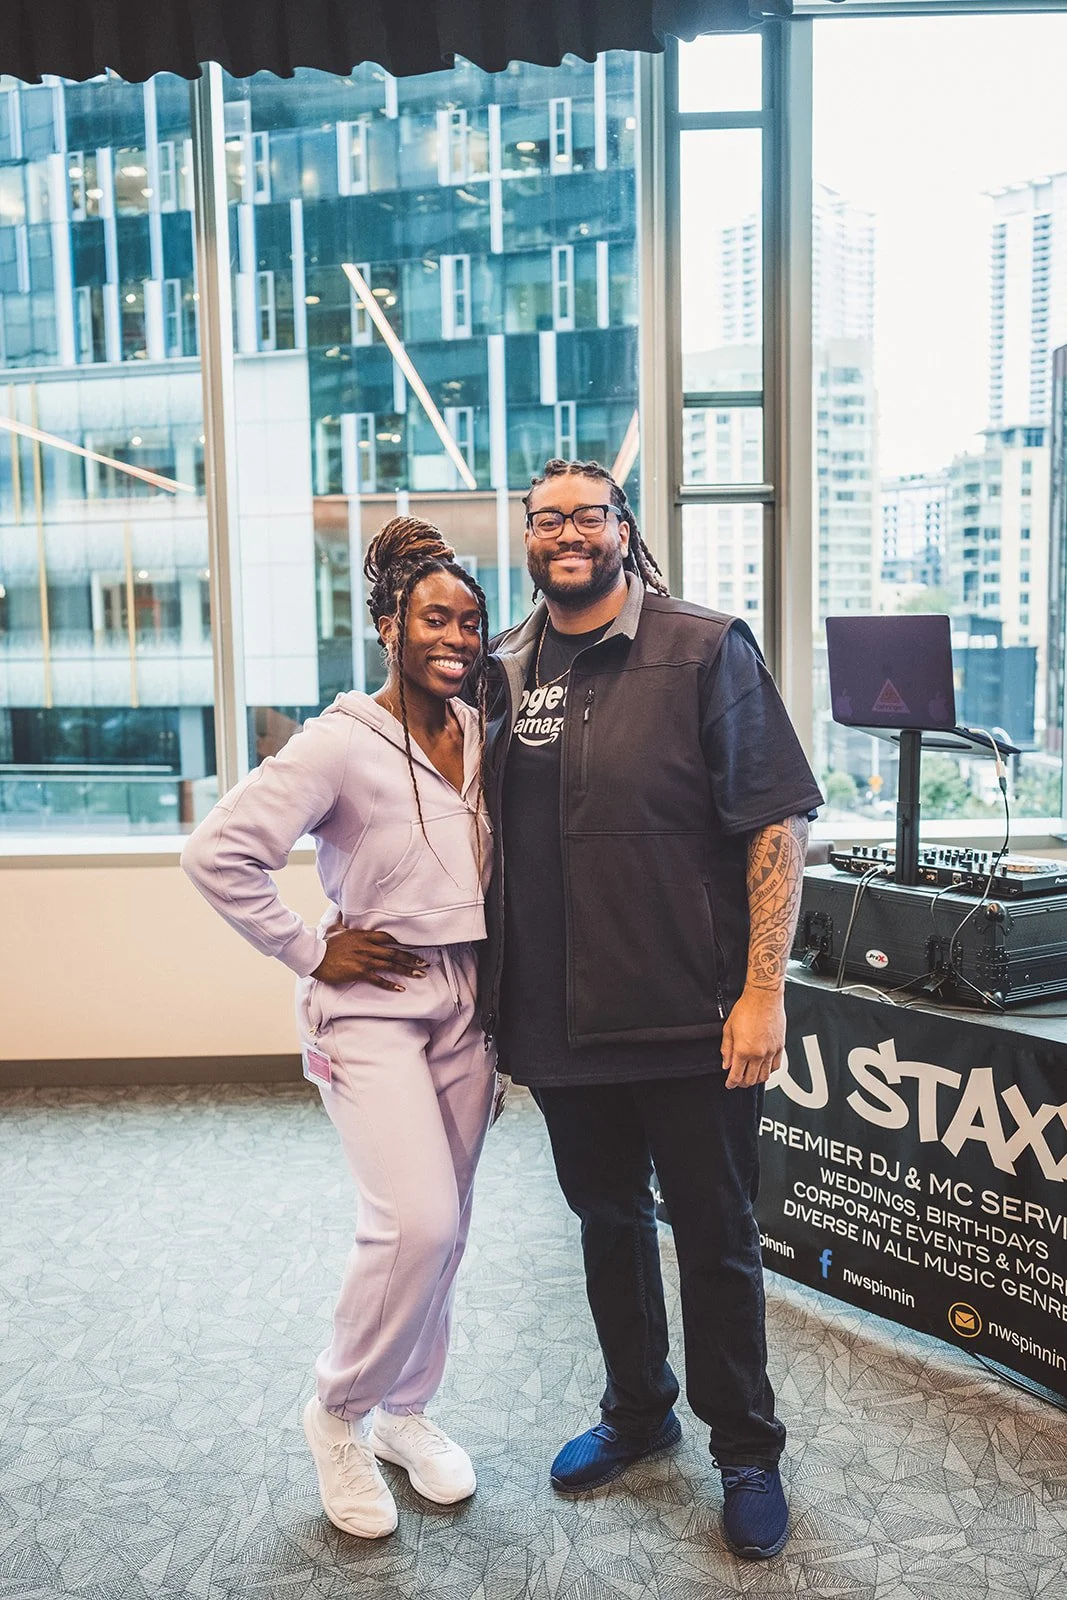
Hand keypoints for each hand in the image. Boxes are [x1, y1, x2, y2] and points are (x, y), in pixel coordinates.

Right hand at [312, 919, 426, 990]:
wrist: (315, 957)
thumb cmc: (325, 943)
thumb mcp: (335, 928)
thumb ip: (342, 919)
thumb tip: (341, 909)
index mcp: (363, 936)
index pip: (387, 937)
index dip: (402, 942)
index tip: (414, 945)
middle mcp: (367, 947)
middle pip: (394, 952)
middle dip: (411, 958)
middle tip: (425, 963)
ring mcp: (364, 960)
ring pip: (390, 965)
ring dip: (406, 970)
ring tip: (420, 974)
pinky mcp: (359, 972)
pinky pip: (378, 979)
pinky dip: (390, 984)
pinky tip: (401, 988)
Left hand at [720, 984, 785, 1089]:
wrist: (764, 997)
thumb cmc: (746, 1008)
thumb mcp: (728, 1029)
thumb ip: (726, 1049)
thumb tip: (726, 1064)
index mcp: (743, 1050)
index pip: (736, 1076)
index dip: (731, 1083)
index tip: (729, 1084)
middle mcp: (758, 1054)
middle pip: (751, 1080)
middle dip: (742, 1083)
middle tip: (738, 1081)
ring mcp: (771, 1051)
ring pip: (764, 1076)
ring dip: (756, 1080)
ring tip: (750, 1077)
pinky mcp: (780, 1047)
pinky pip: (776, 1067)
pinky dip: (769, 1072)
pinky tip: (763, 1069)